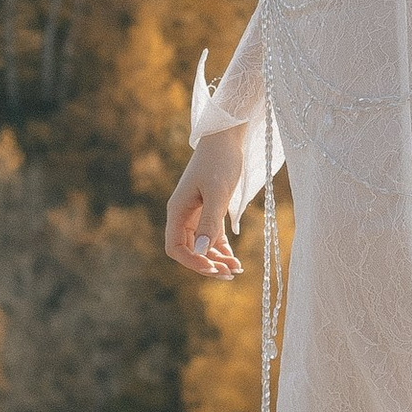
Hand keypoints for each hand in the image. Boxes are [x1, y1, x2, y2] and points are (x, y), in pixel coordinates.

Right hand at [166, 129, 246, 279]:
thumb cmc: (220, 161)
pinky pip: (211, 236)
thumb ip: (209, 222)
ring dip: (216, 259)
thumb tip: (200, 252)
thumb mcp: (217, 192)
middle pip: (189, 250)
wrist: (227, 137)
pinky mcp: (209, 210)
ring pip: (201, 245)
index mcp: (178, 210)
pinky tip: (234, 259)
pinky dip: (221, 248)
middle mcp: (183, 214)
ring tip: (236, 269)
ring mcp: (195, 213)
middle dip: (207, 264)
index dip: (191, 261)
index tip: (211, 267)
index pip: (175, 247)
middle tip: (230, 273)